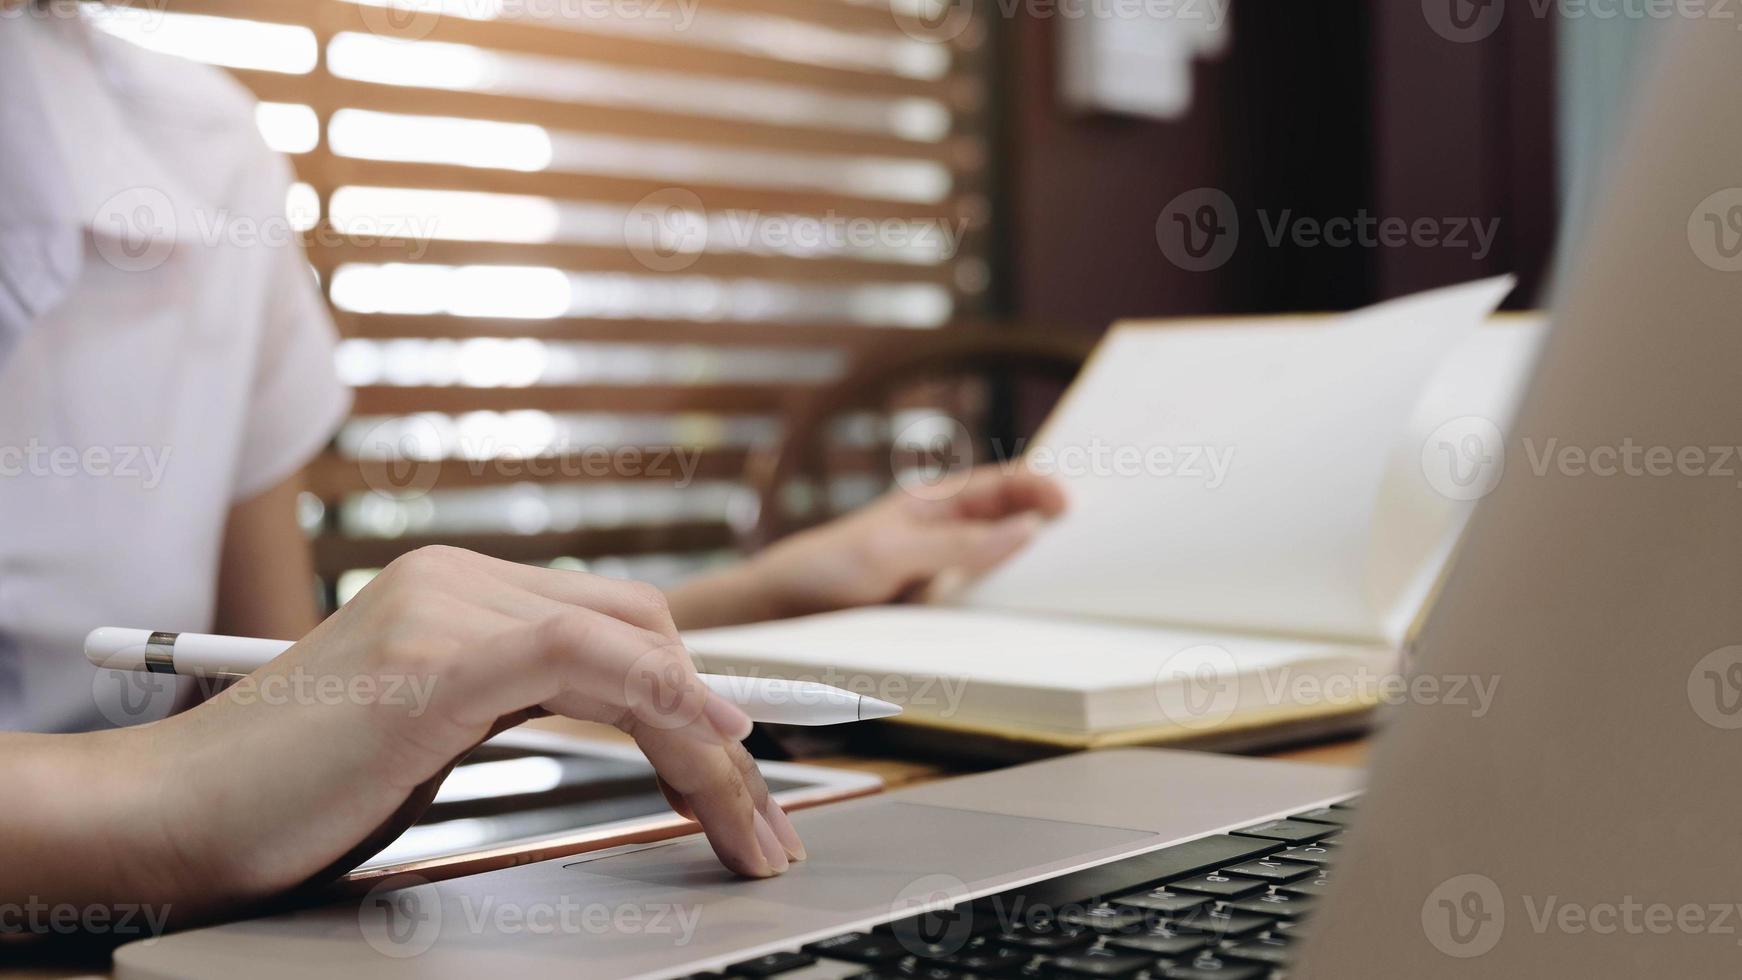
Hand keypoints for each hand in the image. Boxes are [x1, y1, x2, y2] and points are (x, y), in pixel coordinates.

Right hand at [33, 548, 806, 924]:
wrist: (170, 814)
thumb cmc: (291, 791)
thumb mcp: (431, 732)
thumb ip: (515, 703)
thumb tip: (625, 714)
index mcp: (456, 588)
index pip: (614, 624)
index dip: (694, 693)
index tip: (744, 768)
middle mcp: (458, 577)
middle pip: (642, 629)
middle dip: (719, 726)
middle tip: (761, 816)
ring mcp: (447, 606)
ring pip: (634, 645)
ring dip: (710, 742)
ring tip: (747, 822)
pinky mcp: (437, 653)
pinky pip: (586, 658)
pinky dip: (666, 700)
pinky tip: (711, 747)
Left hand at [674, 465, 1065, 626]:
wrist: (776, 617)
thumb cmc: (825, 568)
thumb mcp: (893, 552)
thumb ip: (958, 542)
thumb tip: (1027, 528)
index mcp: (938, 503)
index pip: (1005, 483)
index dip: (1043, 485)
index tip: (1073, 503)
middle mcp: (947, 535)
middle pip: (1015, 523)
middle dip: (1055, 527)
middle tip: (1100, 541)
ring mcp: (944, 575)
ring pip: (1005, 567)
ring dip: (1036, 574)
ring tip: (1076, 586)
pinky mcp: (937, 613)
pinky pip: (984, 607)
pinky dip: (1010, 610)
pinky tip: (1033, 624)